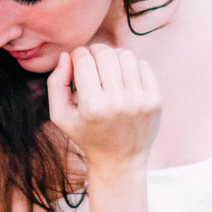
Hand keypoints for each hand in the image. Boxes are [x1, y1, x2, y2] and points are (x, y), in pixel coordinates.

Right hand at [47, 44, 160, 174]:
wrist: (120, 160)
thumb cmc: (87, 135)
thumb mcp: (60, 116)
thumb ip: (56, 83)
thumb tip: (65, 55)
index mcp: (92, 106)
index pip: (83, 59)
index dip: (77, 54)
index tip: (76, 61)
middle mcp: (117, 102)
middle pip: (105, 54)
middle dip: (95, 51)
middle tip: (92, 60)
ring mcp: (140, 101)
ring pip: (126, 55)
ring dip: (114, 55)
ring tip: (108, 67)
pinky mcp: (155, 100)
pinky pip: (143, 65)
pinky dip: (131, 66)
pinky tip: (123, 78)